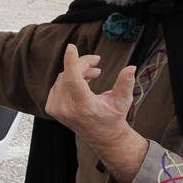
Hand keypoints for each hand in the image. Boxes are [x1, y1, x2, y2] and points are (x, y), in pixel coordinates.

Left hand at [45, 45, 146, 182]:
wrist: (102, 135)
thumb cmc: (113, 117)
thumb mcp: (123, 101)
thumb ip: (125, 84)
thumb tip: (131, 68)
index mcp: (83, 106)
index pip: (73, 80)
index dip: (72, 62)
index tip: (71, 47)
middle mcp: (66, 108)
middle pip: (69, 75)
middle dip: (83, 65)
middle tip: (97, 64)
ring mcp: (56, 109)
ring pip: (62, 78)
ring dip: (77, 72)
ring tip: (93, 74)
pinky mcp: (51, 108)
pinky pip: (58, 84)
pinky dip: (69, 79)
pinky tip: (81, 82)